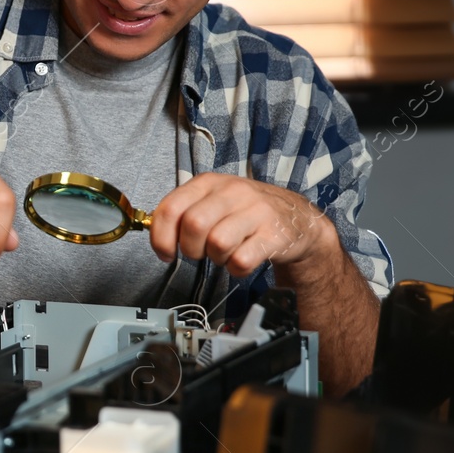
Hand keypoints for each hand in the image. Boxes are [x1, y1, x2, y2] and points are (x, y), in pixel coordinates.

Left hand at [149, 173, 330, 275]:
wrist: (297, 219)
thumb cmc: (246, 213)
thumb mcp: (213, 202)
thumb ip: (183, 213)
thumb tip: (155, 234)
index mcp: (209, 183)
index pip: (170, 208)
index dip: (160, 237)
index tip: (165, 252)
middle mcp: (232, 192)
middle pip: (193, 225)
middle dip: (190, 249)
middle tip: (201, 253)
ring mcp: (256, 211)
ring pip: (217, 244)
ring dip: (216, 259)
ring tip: (226, 253)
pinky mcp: (274, 234)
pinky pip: (241, 260)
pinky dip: (237, 269)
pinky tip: (243, 259)